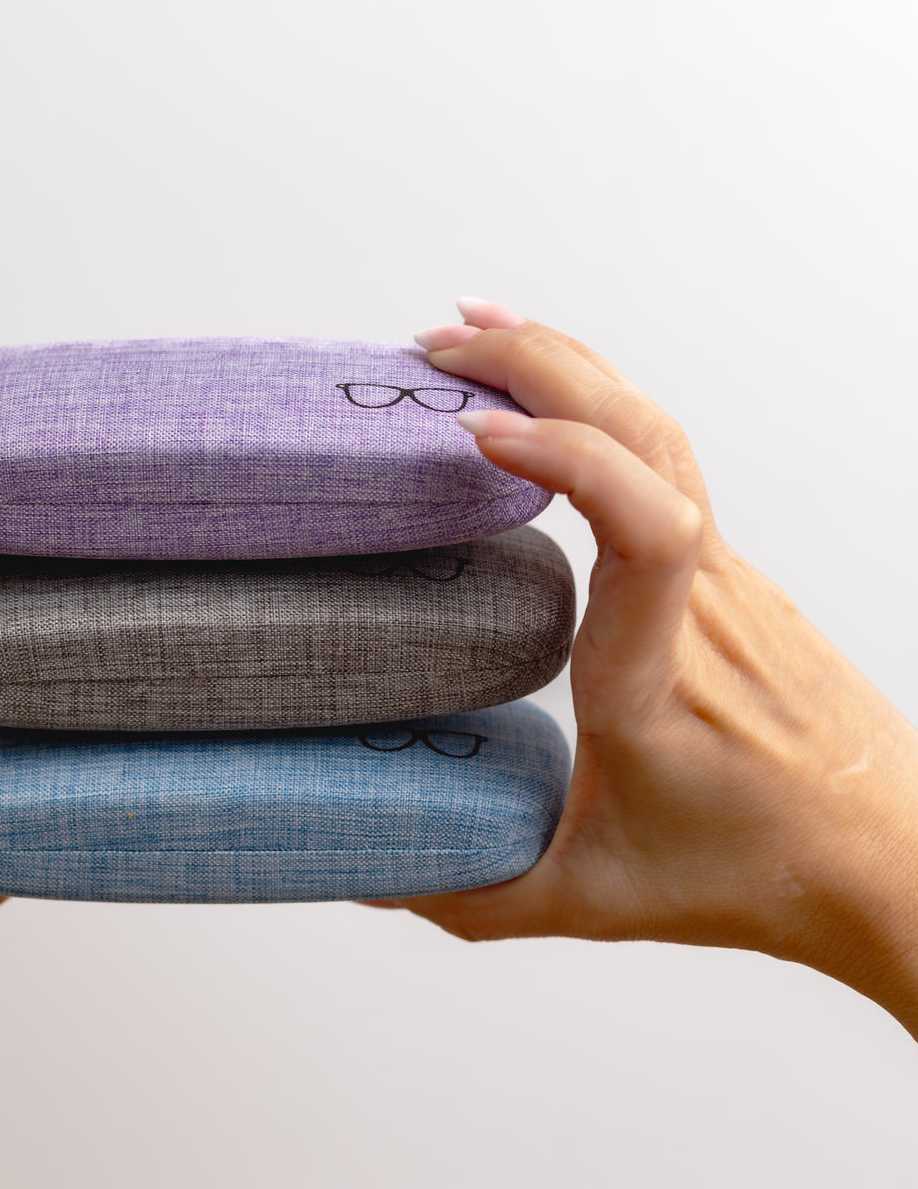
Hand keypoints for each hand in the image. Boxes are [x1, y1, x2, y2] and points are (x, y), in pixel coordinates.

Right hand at [374, 297, 917, 1038]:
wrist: (885, 857)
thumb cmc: (760, 872)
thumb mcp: (593, 901)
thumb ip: (472, 895)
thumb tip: (369, 871)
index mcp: (656, 676)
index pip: (647, 526)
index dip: (565, 457)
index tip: (474, 435)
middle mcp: (700, 603)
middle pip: (642, 434)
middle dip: (534, 365)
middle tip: (433, 347)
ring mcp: (726, 575)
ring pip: (658, 429)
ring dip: (568, 365)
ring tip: (479, 335)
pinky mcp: (732, 572)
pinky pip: (666, 456)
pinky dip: (598, 403)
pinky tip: (554, 402)